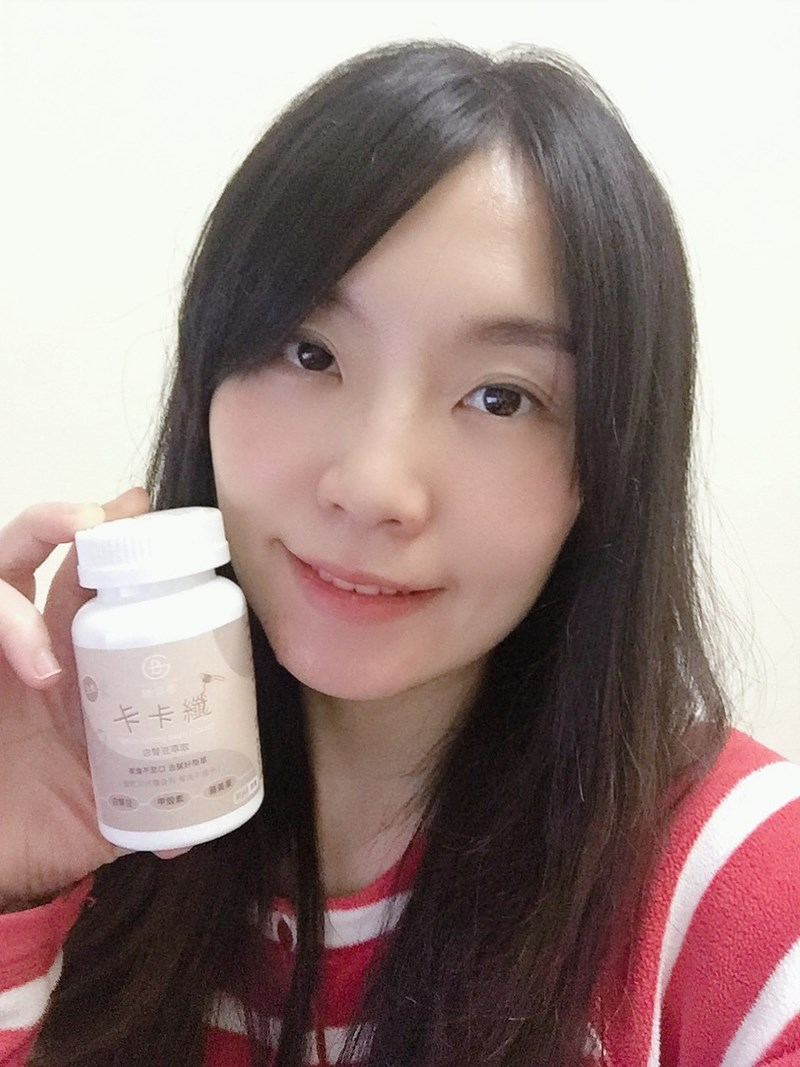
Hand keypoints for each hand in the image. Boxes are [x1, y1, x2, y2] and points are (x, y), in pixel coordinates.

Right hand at [0, 488, 153, 906]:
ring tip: (79, 537)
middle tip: (126, 509)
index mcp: (86, 666)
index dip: (136, 550)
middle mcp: (38, 647)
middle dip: (90, 519)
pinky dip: (9, 625)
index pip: (105, 588)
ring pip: (2, 563)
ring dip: (40, 534)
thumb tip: (199, 826)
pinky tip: (41, 665)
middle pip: (55, 551)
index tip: (183, 530)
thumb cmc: (41, 827)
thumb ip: (157, 806)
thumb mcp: (111, 813)